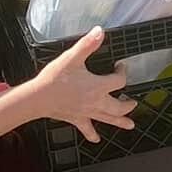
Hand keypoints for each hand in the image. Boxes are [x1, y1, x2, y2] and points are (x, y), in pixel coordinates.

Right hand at [29, 26, 134, 141]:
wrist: (38, 97)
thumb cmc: (54, 78)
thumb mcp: (72, 57)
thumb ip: (88, 44)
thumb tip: (100, 31)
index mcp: (98, 86)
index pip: (119, 81)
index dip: (123, 73)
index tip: (120, 67)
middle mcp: (96, 102)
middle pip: (119, 106)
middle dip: (128, 104)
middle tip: (133, 101)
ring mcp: (88, 113)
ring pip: (108, 119)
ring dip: (121, 121)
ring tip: (130, 125)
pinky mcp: (77, 119)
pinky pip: (87, 129)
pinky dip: (92, 135)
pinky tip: (96, 139)